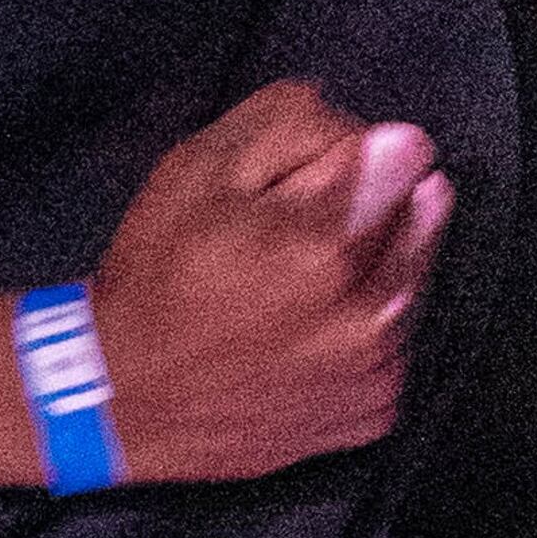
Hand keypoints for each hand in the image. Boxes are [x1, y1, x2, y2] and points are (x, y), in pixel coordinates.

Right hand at [85, 83, 451, 483]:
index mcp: (324, 246)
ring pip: (409, 278)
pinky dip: (357, 331)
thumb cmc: (153, 289)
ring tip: (287, 290)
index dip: (350, 157)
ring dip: (365, 270)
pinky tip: (299, 333)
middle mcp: (363, 314)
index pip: (403, 155)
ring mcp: (372, 368)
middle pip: (417, 214)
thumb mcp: (199, 169)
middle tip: (289, 238)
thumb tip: (389, 139)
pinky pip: (392, 342)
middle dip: (364, 209)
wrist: (119, 397)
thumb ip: (297, 128)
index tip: (313, 181)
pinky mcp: (370, 409)